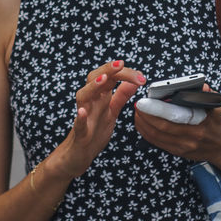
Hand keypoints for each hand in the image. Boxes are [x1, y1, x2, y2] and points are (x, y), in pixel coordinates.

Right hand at [49, 60, 143, 179]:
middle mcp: (90, 102)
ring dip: (93, 87)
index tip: (141, 76)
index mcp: (100, 96)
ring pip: (83, 96)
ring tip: (104, 80)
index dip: (125, 73)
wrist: (78, 155)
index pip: (111, 76)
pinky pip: (78, 124)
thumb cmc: (94, 131)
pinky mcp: (80, 134)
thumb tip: (134, 80)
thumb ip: (121, 96)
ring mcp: (84, 117)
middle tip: (122, 65)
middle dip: (108, 70)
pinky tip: (83, 112)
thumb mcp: (112, 111)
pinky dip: (80, 117)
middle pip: (94, 78)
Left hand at [134, 91, 220, 163]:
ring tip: (137, 112)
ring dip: (143, 124)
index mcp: (199, 127)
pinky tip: (142, 123)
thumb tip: (202, 86)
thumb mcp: (218, 108)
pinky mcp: (177, 152)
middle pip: (161, 128)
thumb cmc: (218, 124)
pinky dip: (147, 133)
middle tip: (137, 104)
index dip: (155, 111)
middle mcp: (189, 139)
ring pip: (156, 137)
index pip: (172, 119)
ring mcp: (182, 148)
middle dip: (145, 116)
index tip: (143, 102)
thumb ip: (210, 96)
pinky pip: (157, 143)